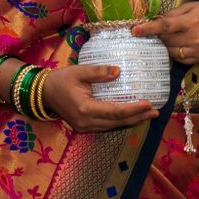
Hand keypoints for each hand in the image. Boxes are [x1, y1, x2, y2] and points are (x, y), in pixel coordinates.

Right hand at [42, 64, 157, 132]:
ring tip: (147, 114)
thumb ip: (98, 72)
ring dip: (131, 121)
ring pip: (113, 127)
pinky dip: (120, 121)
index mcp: (85, 108)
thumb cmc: (60, 80)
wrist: (43, 93)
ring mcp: (85, 127)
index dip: (134, 109)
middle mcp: (86, 122)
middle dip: (137, 117)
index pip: (115, 111)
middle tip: (156, 111)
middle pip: (117, 122)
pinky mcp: (84, 128)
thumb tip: (119, 71)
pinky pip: (107, 126)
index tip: (149, 103)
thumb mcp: (78, 71)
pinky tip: (130, 116)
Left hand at [132, 1, 198, 64]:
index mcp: (192, 22)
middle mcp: (195, 39)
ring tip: (165, 36)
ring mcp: (197, 51)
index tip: (135, 30)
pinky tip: (175, 43)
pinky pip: (178, 58)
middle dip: (156, 35)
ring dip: (162, 44)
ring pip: (169, 51)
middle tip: (153, 29)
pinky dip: (172, 51)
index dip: (149, 28)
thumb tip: (154, 21)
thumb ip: (172, 14)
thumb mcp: (191, 7)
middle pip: (164, 40)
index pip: (165, 26)